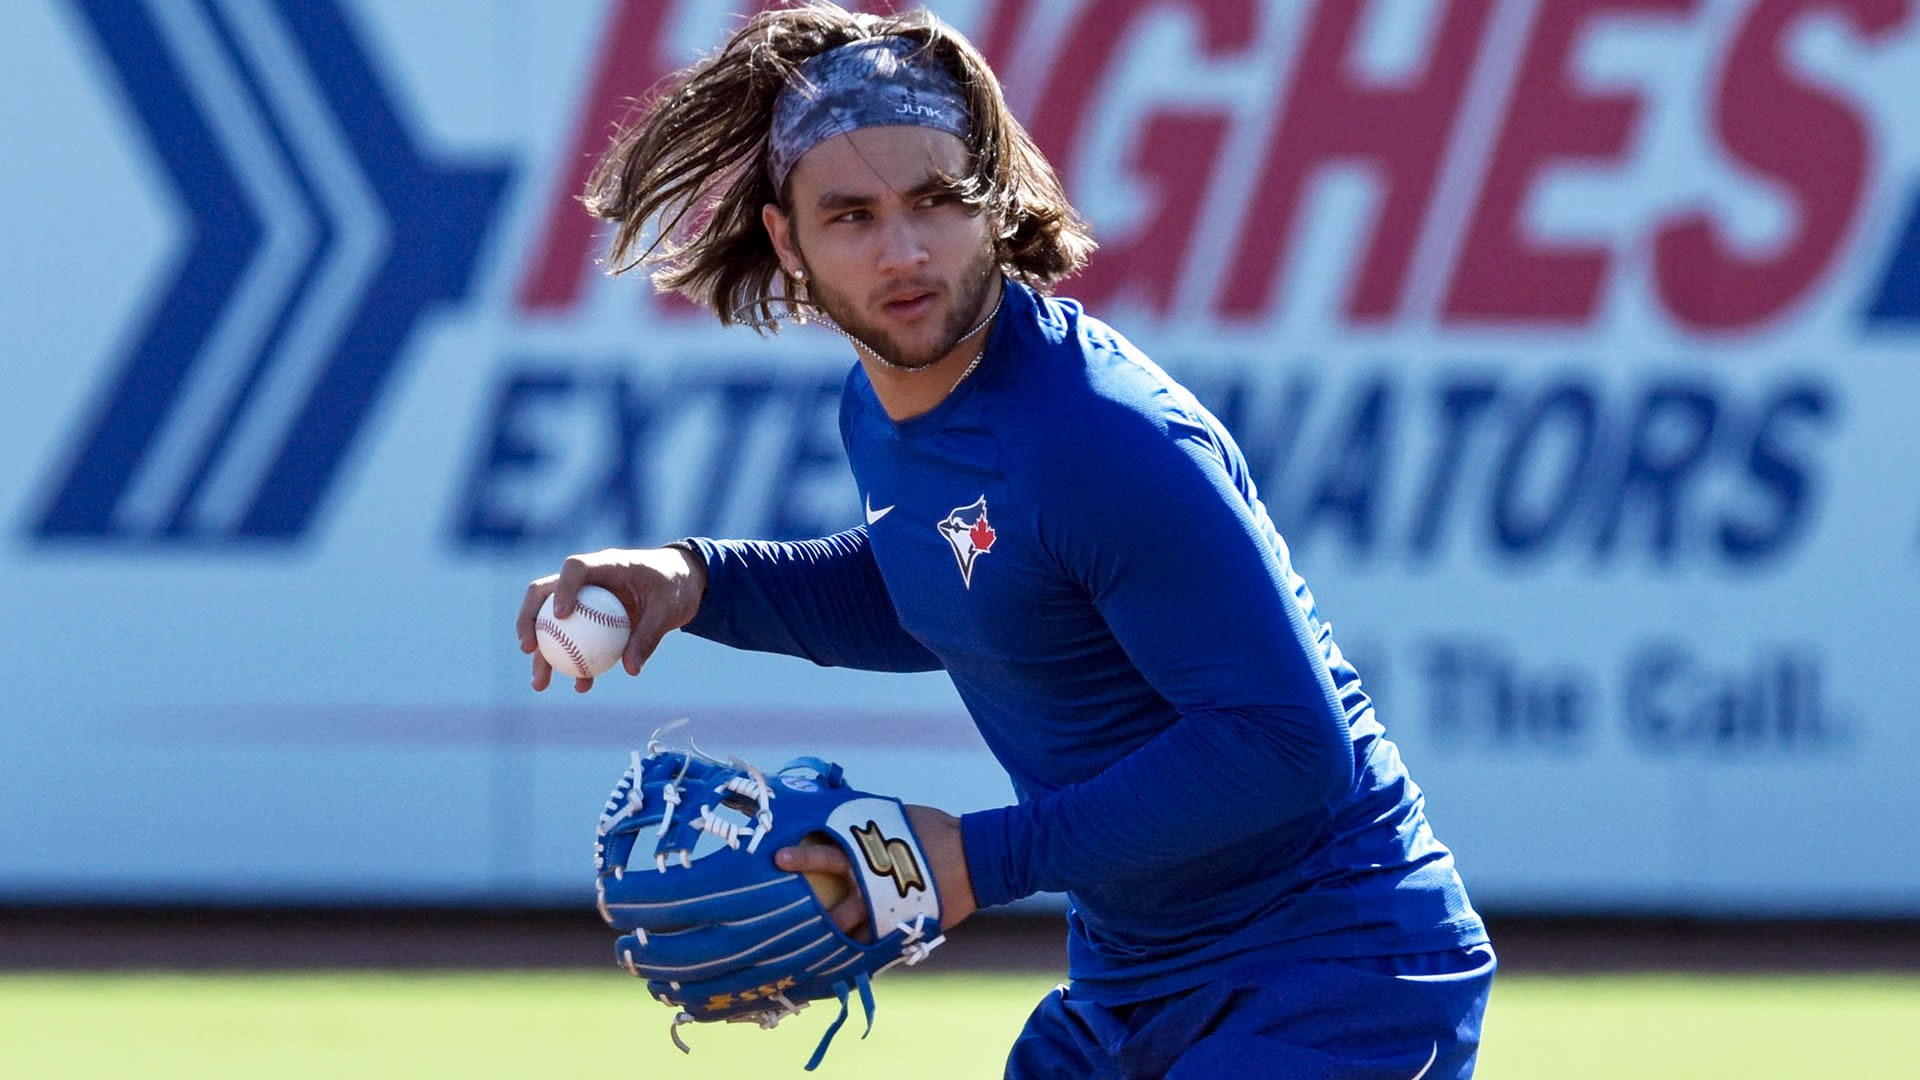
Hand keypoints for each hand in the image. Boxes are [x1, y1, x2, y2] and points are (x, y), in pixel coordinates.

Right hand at [516, 546, 707, 692]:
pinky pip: (576, 641)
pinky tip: (582, 685)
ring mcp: (584, 599)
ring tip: (540, 683)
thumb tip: (630, 669)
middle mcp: (588, 580)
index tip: (560, 616)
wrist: (684, 585)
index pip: (575, 568)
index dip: (562, 588)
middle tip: (528, 648)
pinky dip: (575, 662)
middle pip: (544, 593)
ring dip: (543, 654)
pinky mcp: (590, 618)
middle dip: (529, 621)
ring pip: (551, 623)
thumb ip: (649, 636)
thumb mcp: (669, 610)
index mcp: (608, 564)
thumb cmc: (675, 587)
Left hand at [774, 804, 975, 935]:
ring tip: (807, 953)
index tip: (777, 858)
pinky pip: (878, 947)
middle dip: (810, 917)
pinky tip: (844, 964)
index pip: (828, 856)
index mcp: (871, 856)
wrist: (976, 858)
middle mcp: (876, 888)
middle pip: (836, 909)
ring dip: (832, 943)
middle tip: (784, 923)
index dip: (802, 857)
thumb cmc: (935, 831)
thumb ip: (867, 819)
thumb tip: (838, 801)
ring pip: (854, 935)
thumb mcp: (897, 817)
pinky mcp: (906, 929)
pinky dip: (862, 954)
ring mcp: (891, 913)